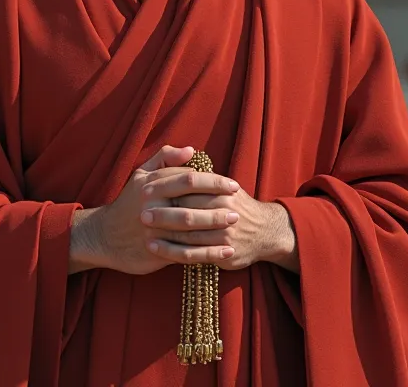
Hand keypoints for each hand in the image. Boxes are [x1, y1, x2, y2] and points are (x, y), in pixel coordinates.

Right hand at [68, 145, 240, 275]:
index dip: (213, 182)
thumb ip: (164, 157)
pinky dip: (209, 253)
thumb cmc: (128, 202)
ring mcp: (155, 230)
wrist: (104, 236)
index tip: (233, 184)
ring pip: (191, 228)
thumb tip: (191, 150)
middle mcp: (153, 206)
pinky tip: (226, 252)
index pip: (189, 179)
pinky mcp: (157, 251)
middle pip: (193, 203)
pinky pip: (188, 253)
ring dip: (216, 227)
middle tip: (238, 206)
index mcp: (153, 185)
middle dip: (218, 205)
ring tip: (235, 224)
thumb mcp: (141, 174)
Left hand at [141, 186, 299, 273]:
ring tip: (143, 229)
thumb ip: (205, 174)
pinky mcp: (222, 254)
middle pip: (187, 210)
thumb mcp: (228, 185)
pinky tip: (156, 248)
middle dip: (163, 210)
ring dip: (164, 231)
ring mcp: (224, 234)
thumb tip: (186, 153)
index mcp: (223, 191)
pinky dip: (172, 251)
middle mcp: (224, 211)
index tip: (147, 190)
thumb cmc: (239, 206)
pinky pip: (192, 254)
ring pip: (188, 234)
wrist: (266, 233)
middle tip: (141, 210)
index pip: (192, 188)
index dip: (168, 189)